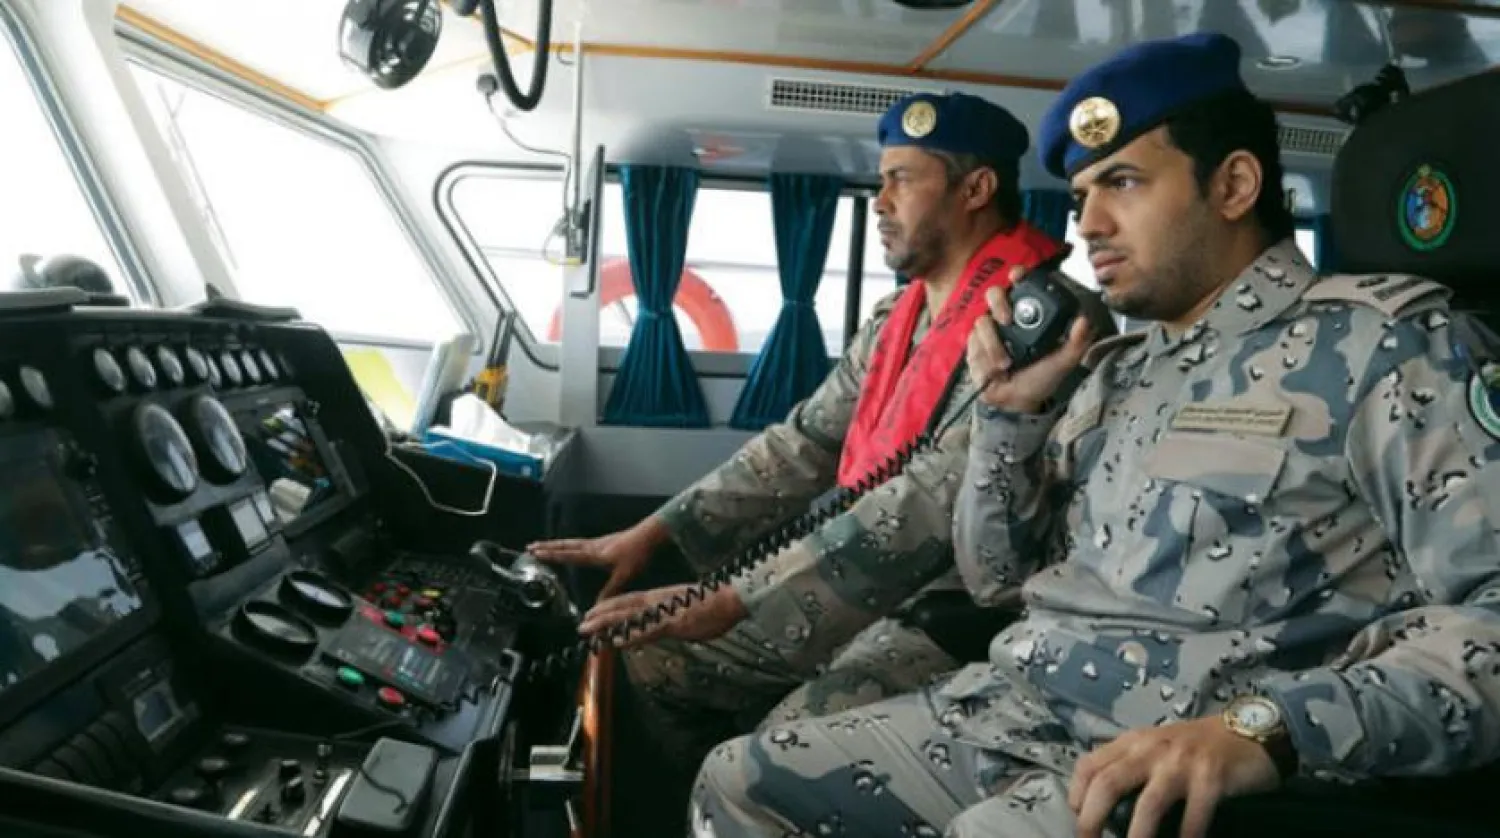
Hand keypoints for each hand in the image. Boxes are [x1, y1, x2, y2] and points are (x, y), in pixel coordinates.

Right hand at [528, 521, 666, 598]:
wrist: (650, 535)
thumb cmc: (637, 554)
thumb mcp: (624, 575)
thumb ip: (610, 590)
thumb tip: (597, 606)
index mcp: (595, 554)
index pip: (568, 554)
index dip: (551, 555)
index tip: (535, 553)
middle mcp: (594, 546)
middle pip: (565, 545)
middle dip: (547, 547)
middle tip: (531, 546)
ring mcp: (599, 542)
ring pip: (572, 542)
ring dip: (557, 544)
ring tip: (544, 545)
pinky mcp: (605, 541)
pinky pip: (581, 543)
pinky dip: (570, 544)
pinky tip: (572, 547)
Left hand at [577, 583, 746, 647]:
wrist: (731, 598)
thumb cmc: (713, 607)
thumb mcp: (685, 615)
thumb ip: (670, 622)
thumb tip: (663, 628)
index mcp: (660, 598)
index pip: (629, 601)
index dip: (609, 607)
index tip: (592, 612)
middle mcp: (658, 601)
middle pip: (622, 607)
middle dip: (600, 616)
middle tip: (581, 625)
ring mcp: (664, 611)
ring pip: (629, 617)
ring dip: (607, 624)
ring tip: (588, 630)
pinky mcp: (674, 623)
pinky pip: (649, 630)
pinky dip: (632, 635)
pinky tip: (618, 642)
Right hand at [967, 265, 1095, 412]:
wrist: (1018, 401)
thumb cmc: (1040, 377)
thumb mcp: (1063, 360)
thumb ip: (1076, 341)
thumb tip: (1085, 321)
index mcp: (1028, 314)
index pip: (1020, 286)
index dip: (1017, 275)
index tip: (1018, 276)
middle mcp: (1006, 317)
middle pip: (993, 294)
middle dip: (998, 303)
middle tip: (1006, 320)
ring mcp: (988, 331)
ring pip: (982, 322)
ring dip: (993, 344)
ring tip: (1005, 363)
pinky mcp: (974, 345)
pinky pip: (973, 343)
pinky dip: (985, 357)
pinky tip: (995, 369)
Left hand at [1070, 717, 1281, 837]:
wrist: (1249, 732)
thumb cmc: (1197, 745)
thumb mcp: (1156, 746)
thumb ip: (1130, 765)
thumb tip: (1100, 803)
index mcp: (1133, 742)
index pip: (1090, 764)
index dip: (1076, 794)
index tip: (1076, 818)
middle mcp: (1151, 749)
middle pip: (1108, 784)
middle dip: (1092, 820)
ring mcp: (1181, 763)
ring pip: (1148, 804)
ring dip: (1137, 837)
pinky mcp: (1211, 777)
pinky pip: (1193, 815)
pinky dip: (1186, 837)